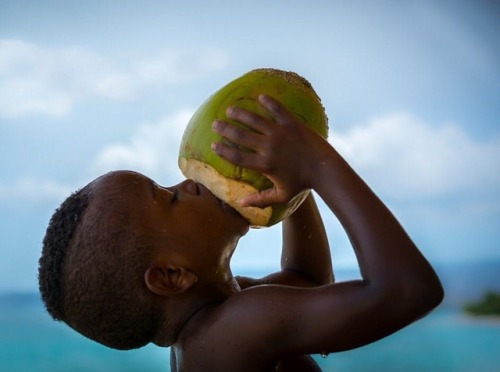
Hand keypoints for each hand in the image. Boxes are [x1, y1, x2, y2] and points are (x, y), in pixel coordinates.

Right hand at [211, 94, 328, 207]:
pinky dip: (268, 102)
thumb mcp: (281, 195)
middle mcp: (268, 147)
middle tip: (216, 123)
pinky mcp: (291, 123)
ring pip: (254, 120)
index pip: (237, 156)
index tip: (214, 145)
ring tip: (230, 109)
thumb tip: (242, 203)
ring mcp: (280, 133)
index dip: (223, 150)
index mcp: (264, 164)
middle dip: (225, 128)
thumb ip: (261, 199)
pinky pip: (277, 109)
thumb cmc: (302, 183)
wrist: (324, 169)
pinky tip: (260, 96)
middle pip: (240, 135)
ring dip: (240, 113)